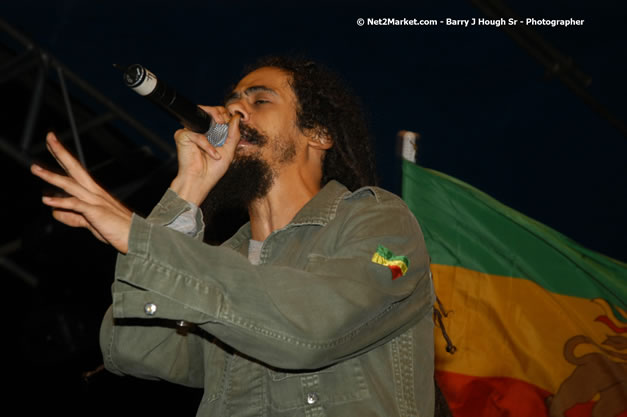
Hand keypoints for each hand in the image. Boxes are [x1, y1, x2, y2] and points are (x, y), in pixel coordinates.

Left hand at [31, 132, 132, 253]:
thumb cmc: (117, 231)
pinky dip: (61, 201)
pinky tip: (46, 200)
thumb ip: (71, 216)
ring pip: (71, 185)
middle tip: (49, 137)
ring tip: (35, 169)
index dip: (63, 156)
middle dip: (61, 153)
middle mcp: (95, 193)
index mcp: (94, 193)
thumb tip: (54, 212)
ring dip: (52, 177)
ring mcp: (96, 201)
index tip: (52, 143)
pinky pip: (76, 205)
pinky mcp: (96, 212)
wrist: (136, 238)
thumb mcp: (90, 222)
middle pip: (75, 168)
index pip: (75, 171)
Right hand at [169, 106, 240, 204]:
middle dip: (221, 113)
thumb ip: (234, 134)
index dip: (227, 115)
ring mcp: (191, 132)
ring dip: (215, 119)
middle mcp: (201, 130)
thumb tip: (237, 118)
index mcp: (212, 132)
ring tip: (221, 128)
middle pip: (210, 111)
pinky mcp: (182, 136)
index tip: (234, 120)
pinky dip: (206, 144)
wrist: (200, 181)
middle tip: (226, 121)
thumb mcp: (229, 150)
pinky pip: (196, 134)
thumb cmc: (213, 170)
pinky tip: (212, 154)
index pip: (219, 115)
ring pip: (202, 115)